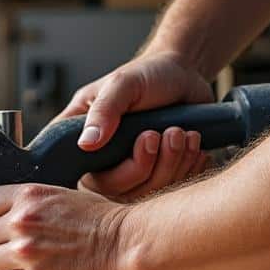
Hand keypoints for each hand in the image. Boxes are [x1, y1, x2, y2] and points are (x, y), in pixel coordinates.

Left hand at [0, 183, 140, 269]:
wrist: (128, 246)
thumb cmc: (105, 223)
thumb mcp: (63, 196)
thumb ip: (31, 206)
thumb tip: (10, 217)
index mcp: (28, 197)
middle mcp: (22, 222)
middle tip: (21, 250)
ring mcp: (24, 253)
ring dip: (6, 267)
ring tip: (30, 266)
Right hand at [56, 52, 214, 200]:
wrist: (183, 76)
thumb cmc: (148, 75)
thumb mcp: (123, 84)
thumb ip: (104, 111)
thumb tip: (86, 144)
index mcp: (80, 139)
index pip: (78, 173)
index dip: (110, 172)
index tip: (145, 139)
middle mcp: (100, 162)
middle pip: (118, 191)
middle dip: (150, 165)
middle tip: (168, 133)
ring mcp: (128, 173)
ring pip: (146, 194)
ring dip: (173, 165)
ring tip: (182, 134)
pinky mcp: (154, 177)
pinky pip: (168, 192)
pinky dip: (187, 171)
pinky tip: (192, 146)